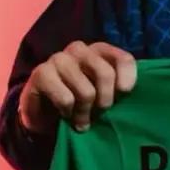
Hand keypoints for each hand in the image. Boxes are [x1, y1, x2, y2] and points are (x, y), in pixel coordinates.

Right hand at [18, 41, 136, 134]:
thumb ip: (118, 87)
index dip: (127, 80)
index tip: (122, 97)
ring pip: (86, 91)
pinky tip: (65, 113)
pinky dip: (68, 112)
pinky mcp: (41, 73)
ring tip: (82, 120)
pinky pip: (66, 99)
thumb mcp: (103, 92)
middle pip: (105, 74)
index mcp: (99, 50)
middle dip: (105, 101)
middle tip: (99, 113)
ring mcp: (59, 59)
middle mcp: (79, 49)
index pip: (124, 59)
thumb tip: (128, 92)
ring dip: (85, 112)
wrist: (43, 111)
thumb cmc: (80, 100)